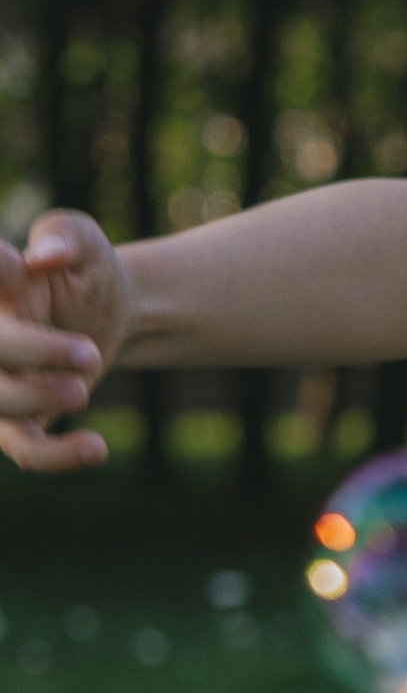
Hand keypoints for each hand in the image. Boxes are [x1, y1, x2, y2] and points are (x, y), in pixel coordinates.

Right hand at [0, 213, 130, 475]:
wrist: (110, 313)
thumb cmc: (87, 269)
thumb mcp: (85, 242)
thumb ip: (64, 236)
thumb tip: (44, 256)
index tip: (11, 264)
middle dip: (32, 350)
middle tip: (90, 352)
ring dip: (37, 399)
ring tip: (83, 389)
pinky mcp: (18, 421)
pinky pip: (25, 450)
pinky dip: (58, 456)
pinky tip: (98, 448)